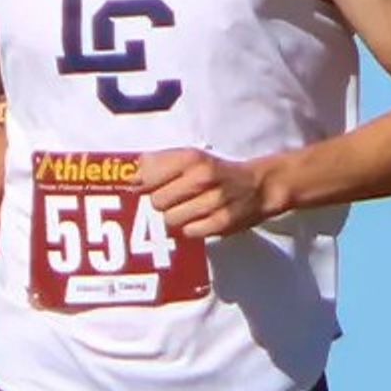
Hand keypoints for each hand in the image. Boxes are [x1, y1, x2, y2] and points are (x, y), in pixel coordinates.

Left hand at [138, 148, 277, 241]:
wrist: (258, 186)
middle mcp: (202, 177)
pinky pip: (189, 232)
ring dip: (177, 217)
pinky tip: (202, 219)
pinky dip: (192, 229)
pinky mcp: (222, 222)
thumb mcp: (191, 158)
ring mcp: (213, 200)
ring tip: (190, 209)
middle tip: (176, 199)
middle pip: (157, 202)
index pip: (148, 177)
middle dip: (163, 203)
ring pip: (171, 219)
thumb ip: (159, 163)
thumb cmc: (217, 172)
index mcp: (191, 158)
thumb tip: (132, 177)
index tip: (148, 188)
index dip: (144, 186)